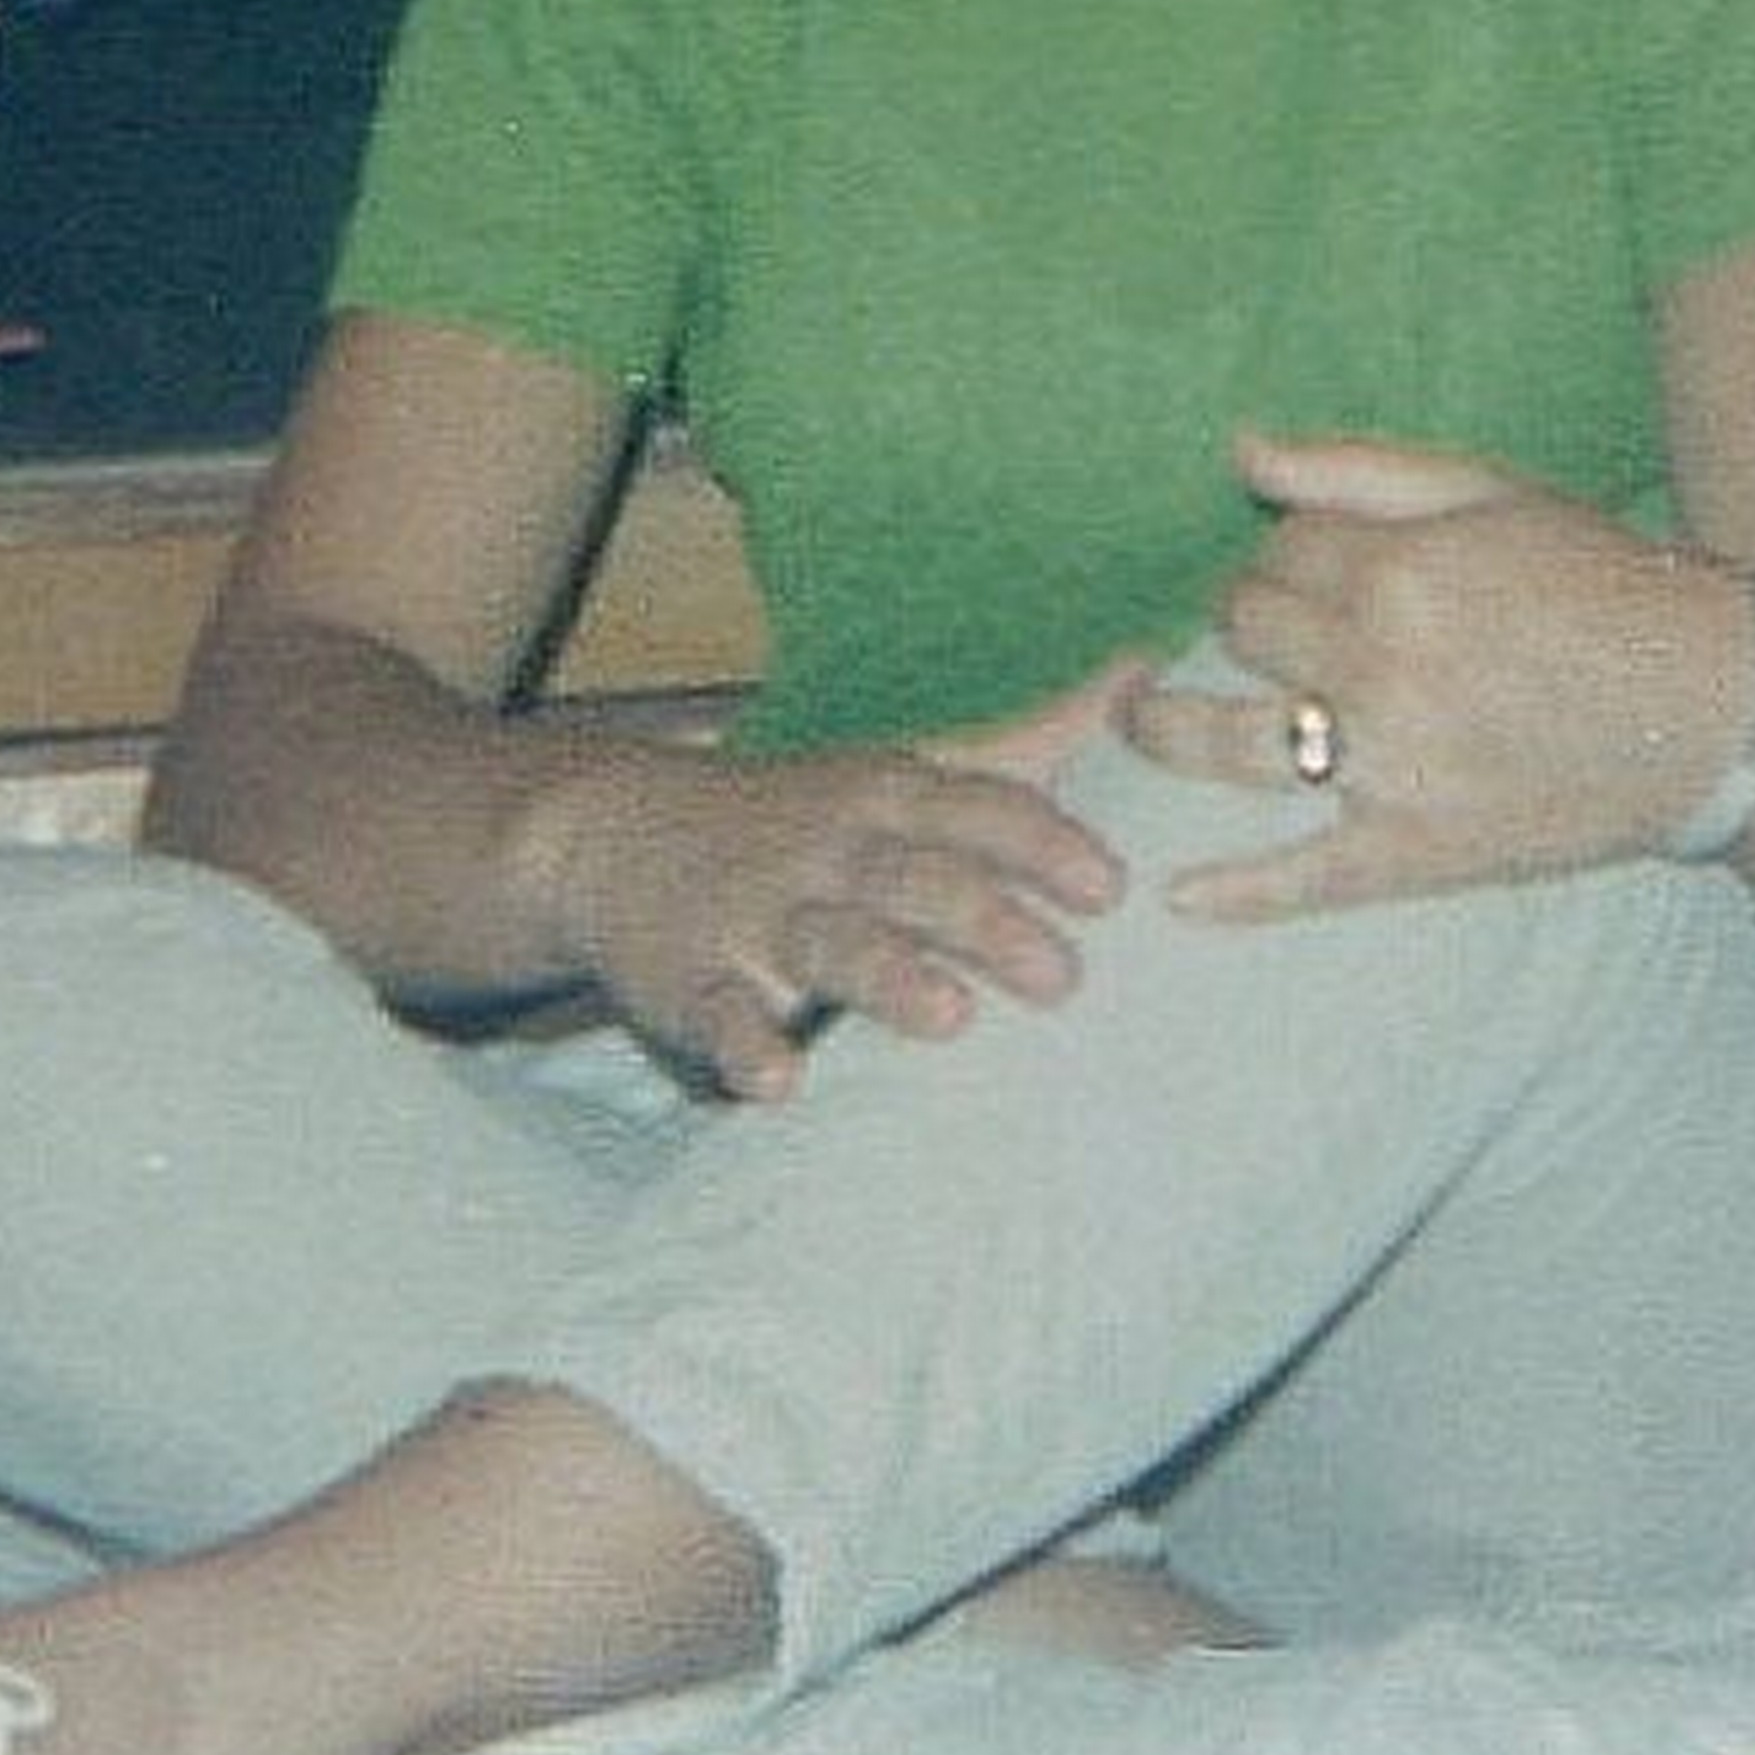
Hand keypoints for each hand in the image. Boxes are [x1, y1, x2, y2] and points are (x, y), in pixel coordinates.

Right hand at [530, 667, 1134, 1102]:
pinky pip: (719, 1014)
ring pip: (831, 943)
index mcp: (885, 796)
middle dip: (988, 921)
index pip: (975, 808)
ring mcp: (756, 914)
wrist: (609, 829)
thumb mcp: (902, 770)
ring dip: (890, 977)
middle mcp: (829, 849)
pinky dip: (746, 1046)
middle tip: (1065, 978)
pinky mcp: (689, 979)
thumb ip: (1022, 743)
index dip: (1042, 845)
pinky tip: (778, 1082)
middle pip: (917, 879)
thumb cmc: (800, 817)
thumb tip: (1145, 672)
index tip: (1111, 889)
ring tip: (948, 1016)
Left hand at [1120, 432, 1752, 923]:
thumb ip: (1358, 468)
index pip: (1277, 553)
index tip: (1293, 565)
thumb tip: (1240, 452)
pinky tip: (1177, 899)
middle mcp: (1380, 668)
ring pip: (1229, 746)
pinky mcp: (1416, 851)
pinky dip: (1236, 895)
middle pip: (1245, 634)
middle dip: (1240, 622)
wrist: (1714, 704)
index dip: (1276, 554)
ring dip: (1164, 732)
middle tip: (1254, 631)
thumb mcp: (1493, 493)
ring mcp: (1391, 768)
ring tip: (1135, 725)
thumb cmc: (1605, 583)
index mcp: (1397, 570)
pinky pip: (1303, 878)